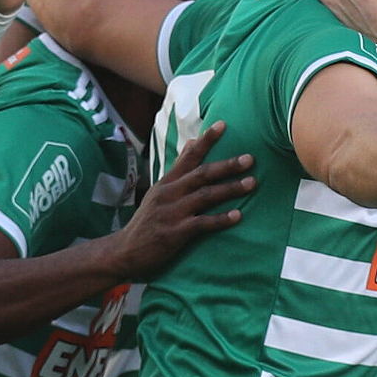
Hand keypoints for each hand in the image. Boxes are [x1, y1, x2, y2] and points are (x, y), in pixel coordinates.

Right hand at [111, 122, 253, 279]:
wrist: (125, 251)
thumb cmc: (148, 220)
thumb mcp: (158, 191)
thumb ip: (178, 168)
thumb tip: (192, 142)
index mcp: (167, 182)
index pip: (189, 156)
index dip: (206, 140)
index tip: (222, 124)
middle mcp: (170, 193)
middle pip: (202, 174)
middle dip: (227, 165)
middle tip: (250, 158)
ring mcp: (172, 212)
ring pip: (205, 196)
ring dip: (230, 189)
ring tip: (251, 183)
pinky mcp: (175, 232)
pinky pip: (202, 223)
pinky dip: (220, 219)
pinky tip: (238, 216)